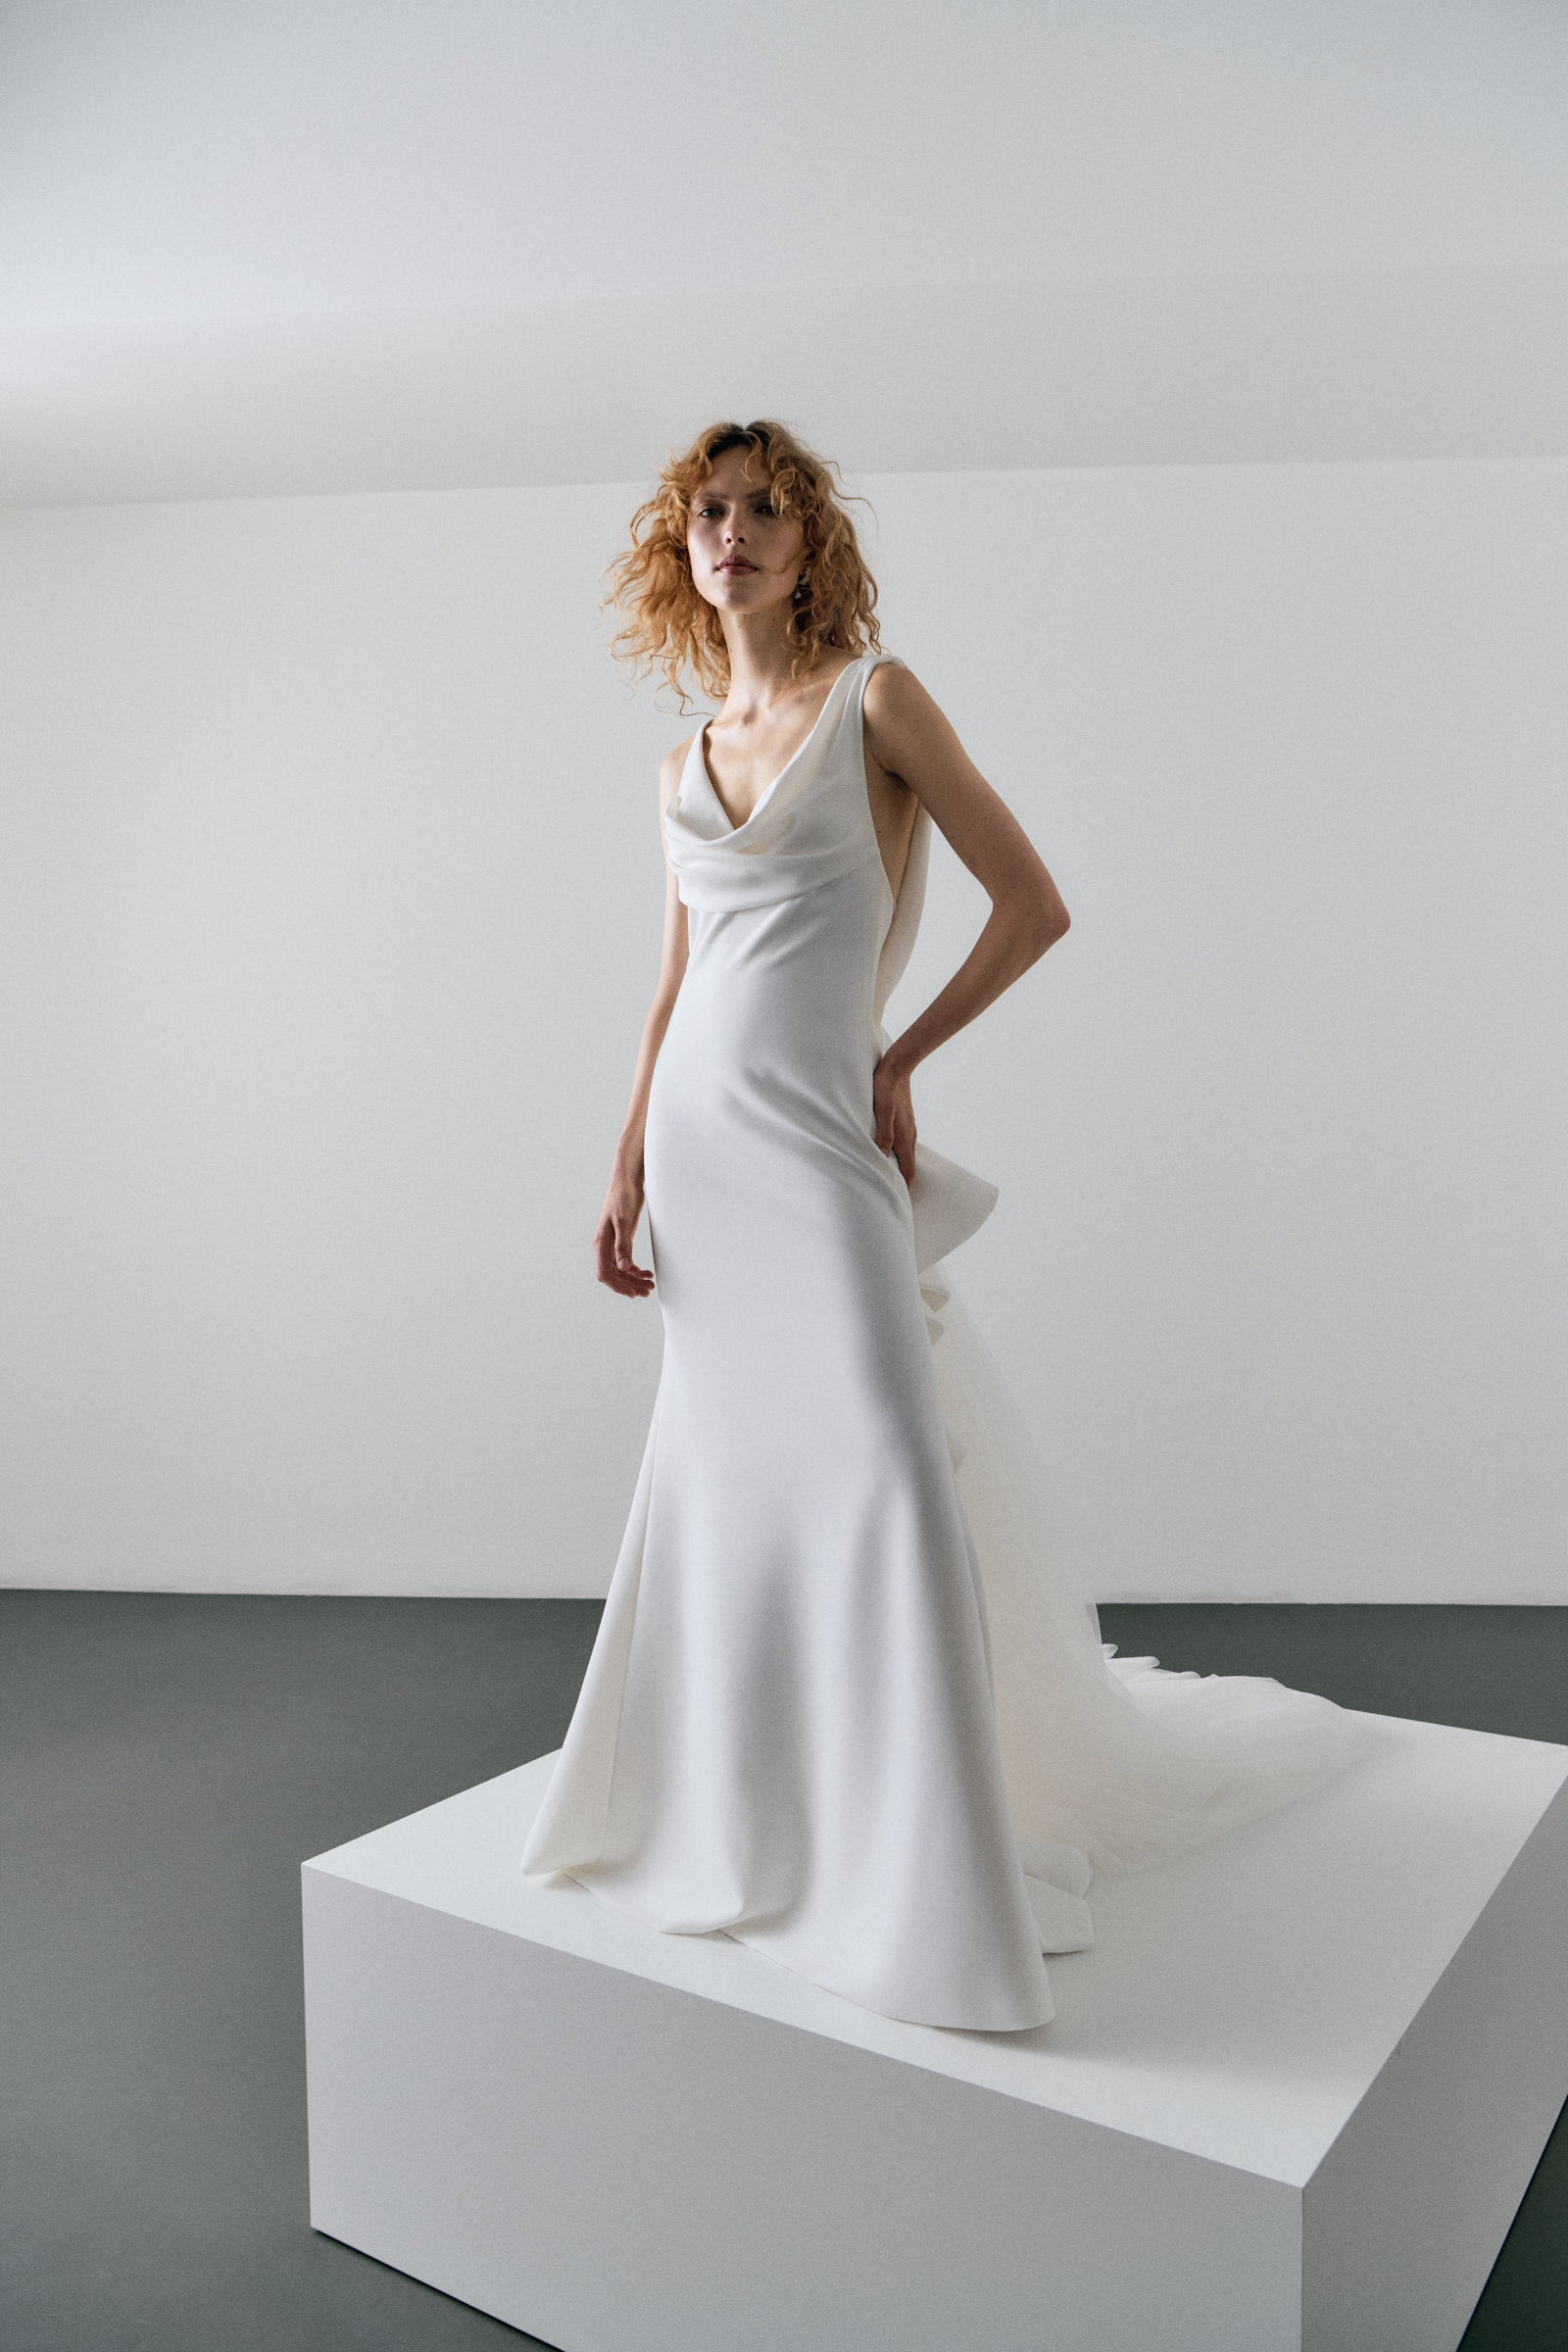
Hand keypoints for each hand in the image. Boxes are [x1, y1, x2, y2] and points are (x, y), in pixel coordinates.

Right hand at [594, 1164, 655, 1297]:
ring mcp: (611, 1244)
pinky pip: (624, 1261)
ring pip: (620, 1270)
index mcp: (601, 1244)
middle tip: (647, 1291)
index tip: (633, 1294)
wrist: (626, 1181)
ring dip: (633, 1279)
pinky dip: (634, 1269)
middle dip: (629, 1285)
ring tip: (649, 1284)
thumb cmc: (623, 1198)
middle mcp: (604, 1246)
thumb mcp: (624, 1222)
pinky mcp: (620, 1239)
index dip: (618, 1286)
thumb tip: (623, 1267)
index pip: (605, 1274)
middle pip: (613, 1275)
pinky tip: (646, 1272)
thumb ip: (623, 1245)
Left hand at [872, 1050, 917, 1184]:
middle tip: (894, 1197)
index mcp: (904, 1138)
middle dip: (902, 1183)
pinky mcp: (903, 1120)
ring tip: (889, 1180)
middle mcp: (908, 1136)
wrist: (898, 1066)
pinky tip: (887, 1154)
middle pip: (908, 1167)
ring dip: (899, 1169)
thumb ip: (882, 1134)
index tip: (900, 1203)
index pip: (907, 1172)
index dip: (904, 1189)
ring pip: (904, 1155)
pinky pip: (901, 1144)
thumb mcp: (881, 1111)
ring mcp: (907, 1128)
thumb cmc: (885, 1087)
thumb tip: (881, 1157)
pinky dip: (896, 1155)